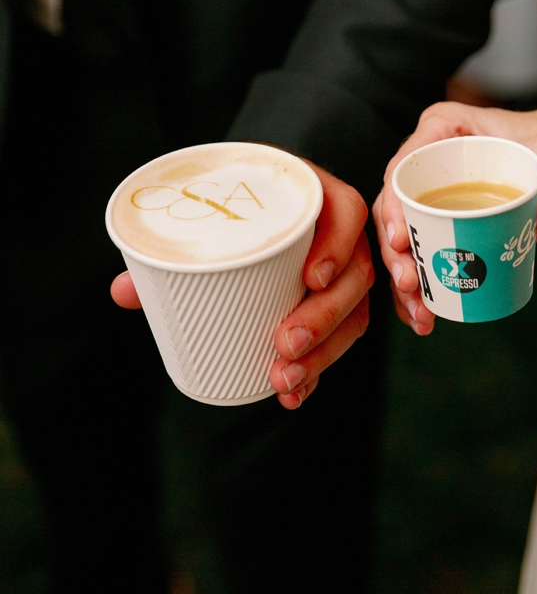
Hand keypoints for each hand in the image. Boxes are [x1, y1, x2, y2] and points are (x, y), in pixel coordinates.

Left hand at [111, 159, 373, 409]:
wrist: (255, 213)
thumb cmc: (233, 211)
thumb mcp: (213, 220)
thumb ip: (172, 252)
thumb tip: (124, 291)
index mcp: (318, 198)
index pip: (349, 212)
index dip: (338, 245)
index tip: (311, 278)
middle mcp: (342, 235)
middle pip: (355, 274)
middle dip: (324, 316)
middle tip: (285, 343)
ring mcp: (346, 273)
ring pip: (354, 313)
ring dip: (324, 352)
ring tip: (285, 379)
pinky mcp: (340, 306)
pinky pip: (341, 339)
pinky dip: (319, 370)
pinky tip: (295, 395)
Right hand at [372, 101, 536, 335]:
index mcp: (445, 129)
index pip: (406, 165)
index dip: (395, 205)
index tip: (401, 241)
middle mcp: (431, 162)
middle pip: (396, 208)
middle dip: (395, 252)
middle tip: (411, 284)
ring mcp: (435, 196)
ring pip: (404, 240)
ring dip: (405, 280)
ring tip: (421, 314)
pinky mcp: (446, 224)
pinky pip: (424, 256)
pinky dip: (424, 288)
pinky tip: (426, 318)